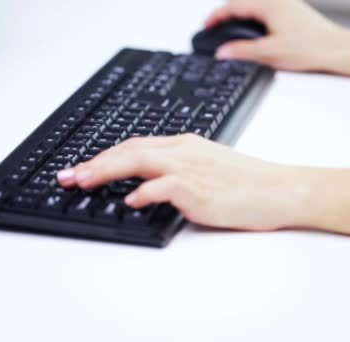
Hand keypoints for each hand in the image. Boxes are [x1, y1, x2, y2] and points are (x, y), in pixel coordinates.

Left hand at [57, 134, 304, 230]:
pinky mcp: (201, 189)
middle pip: (130, 150)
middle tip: (68, 175)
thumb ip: (179, 172)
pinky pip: (166, 185)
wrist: (281, 189)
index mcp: (186, 145)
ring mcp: (193, 168)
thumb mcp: (209, 169)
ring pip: (140, 161)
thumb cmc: (249, 183)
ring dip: (107, 171)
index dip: (105, 156)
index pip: (136, 146)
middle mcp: (185, 152)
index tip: (83, 168)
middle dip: (95, 162)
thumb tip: (148, 187)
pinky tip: (131, 200)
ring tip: (82, 182)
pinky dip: (145, 191)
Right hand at [206, 0, 346, 71]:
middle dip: (226, 14)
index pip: (233, 6)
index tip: (206, 25)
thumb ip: (243, 51)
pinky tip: (253, 31)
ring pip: (254, 5)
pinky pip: (265, 9)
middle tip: (214, 27)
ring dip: (240, 15)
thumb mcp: (270, 52)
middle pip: (243, 2)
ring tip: (229, 29)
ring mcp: (286, 3)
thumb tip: (223, 52)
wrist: (337, 49)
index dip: (216, 16)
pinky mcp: (292, 11)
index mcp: (269, 4)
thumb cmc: (312, 47)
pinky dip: (253, 17)